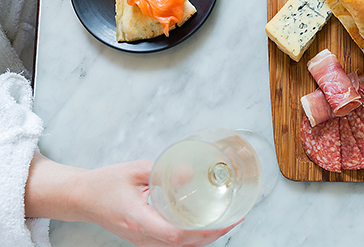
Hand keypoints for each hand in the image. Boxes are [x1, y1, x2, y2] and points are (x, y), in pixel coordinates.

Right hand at [26, 154, 239, 246]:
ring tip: (227, 221)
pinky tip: (205, 225)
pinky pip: (172, 244)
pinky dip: (192, 237)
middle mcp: (142, 237)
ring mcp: (143, 242)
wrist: (82, 198)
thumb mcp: (135, 170)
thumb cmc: (105, 183)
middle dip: (212, 235)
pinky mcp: (144, 239)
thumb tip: (192, 172)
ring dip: (204, 238)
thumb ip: (164, 172)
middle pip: (182, 245)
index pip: (175, 234)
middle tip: (236, 218)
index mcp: (139, 220)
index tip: (225, 220)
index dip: (203, 231)